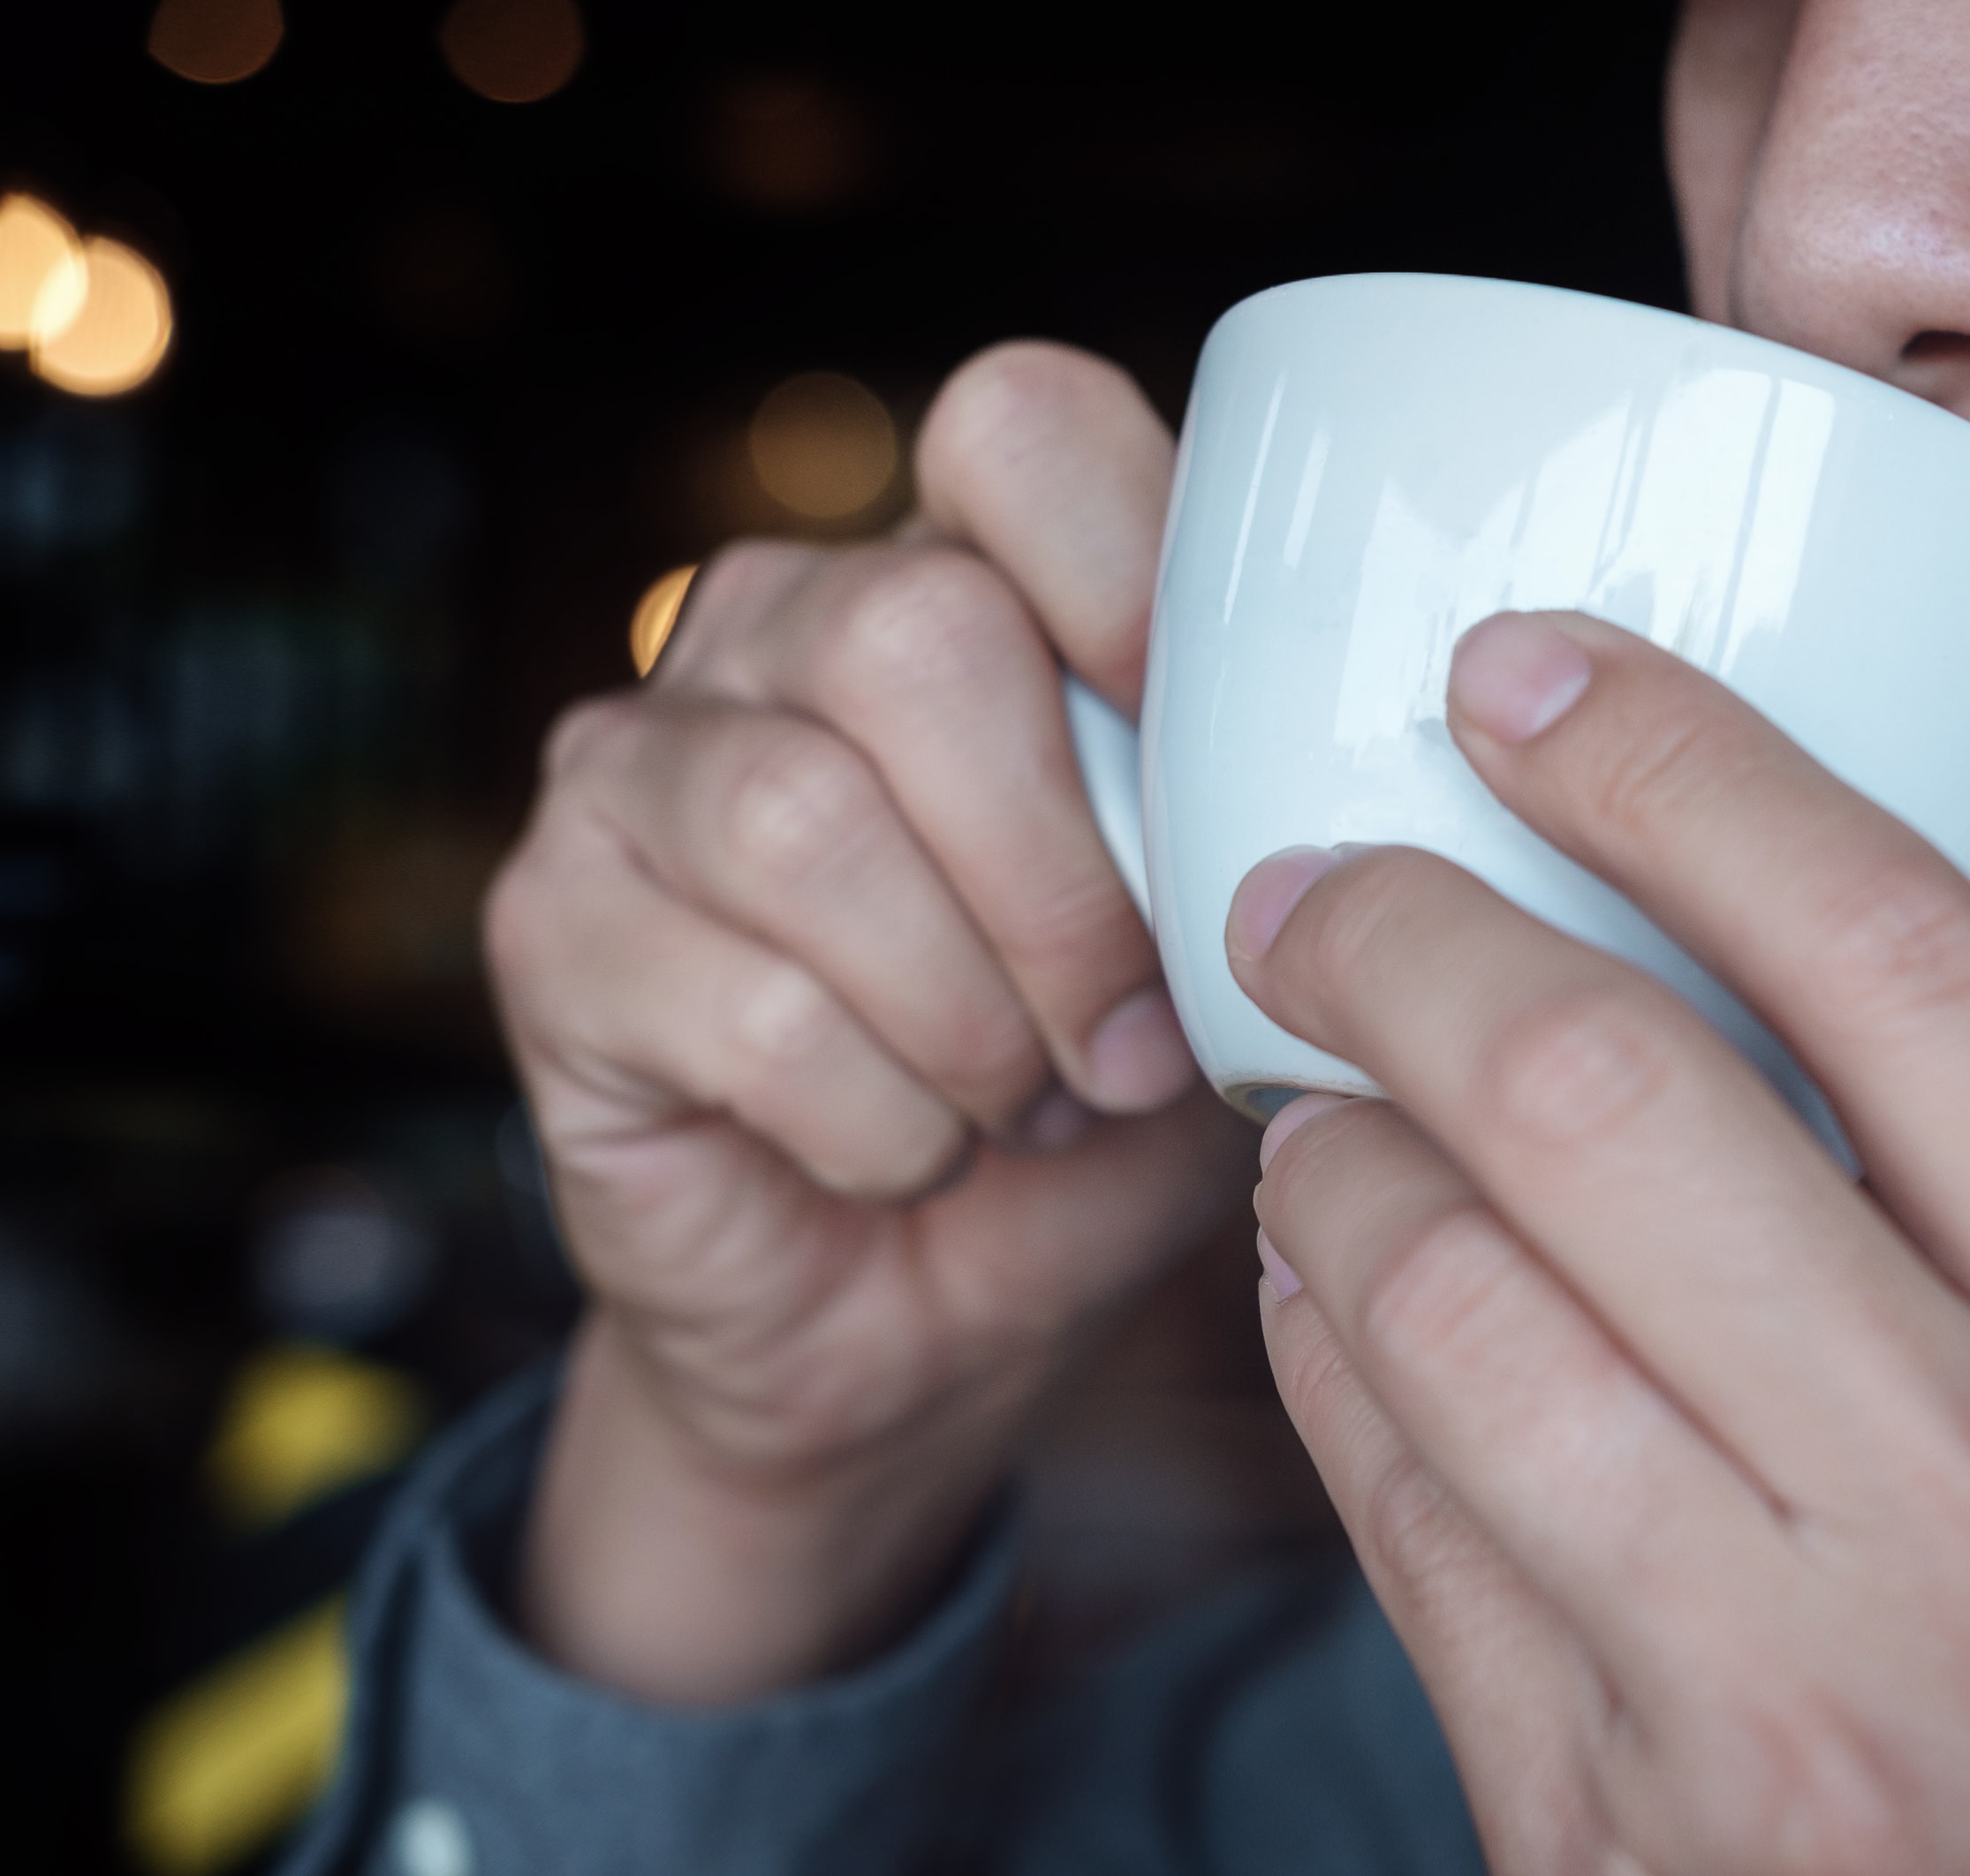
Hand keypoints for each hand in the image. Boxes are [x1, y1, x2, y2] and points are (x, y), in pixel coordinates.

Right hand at [485, 344, 1250, 1701]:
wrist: (924, 1322)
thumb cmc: (1093, 1110)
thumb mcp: (1228, 955)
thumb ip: (1272, 833)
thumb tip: (1387, 785)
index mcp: (968, 579)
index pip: (1021, 431)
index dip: (1132, 575)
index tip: (1216, 771)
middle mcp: (782, 625)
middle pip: (914, 632)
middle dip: (1063, 884)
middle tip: (1130, 1046)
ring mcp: (639, 763)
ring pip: (806, 820)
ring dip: (970, 1016)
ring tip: (1024, 1104)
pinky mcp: (554, 929)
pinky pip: (743, 1008)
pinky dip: (883, 1124)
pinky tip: (917, 1157)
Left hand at [1236, 612, 1969, 1875]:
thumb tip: (1712, 973)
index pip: (1898, 954)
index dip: (1676, 766)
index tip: (1528, 681)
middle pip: (1605, 1093)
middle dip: (1399, 938)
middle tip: (1315, 893)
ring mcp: (1780, 1708)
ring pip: (1434, 1302)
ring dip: (1321, 1166)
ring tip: (1315, 1122)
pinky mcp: (1600, 1840)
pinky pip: (1387, 1521)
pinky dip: (1319, 1367)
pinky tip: (1328, 1310)